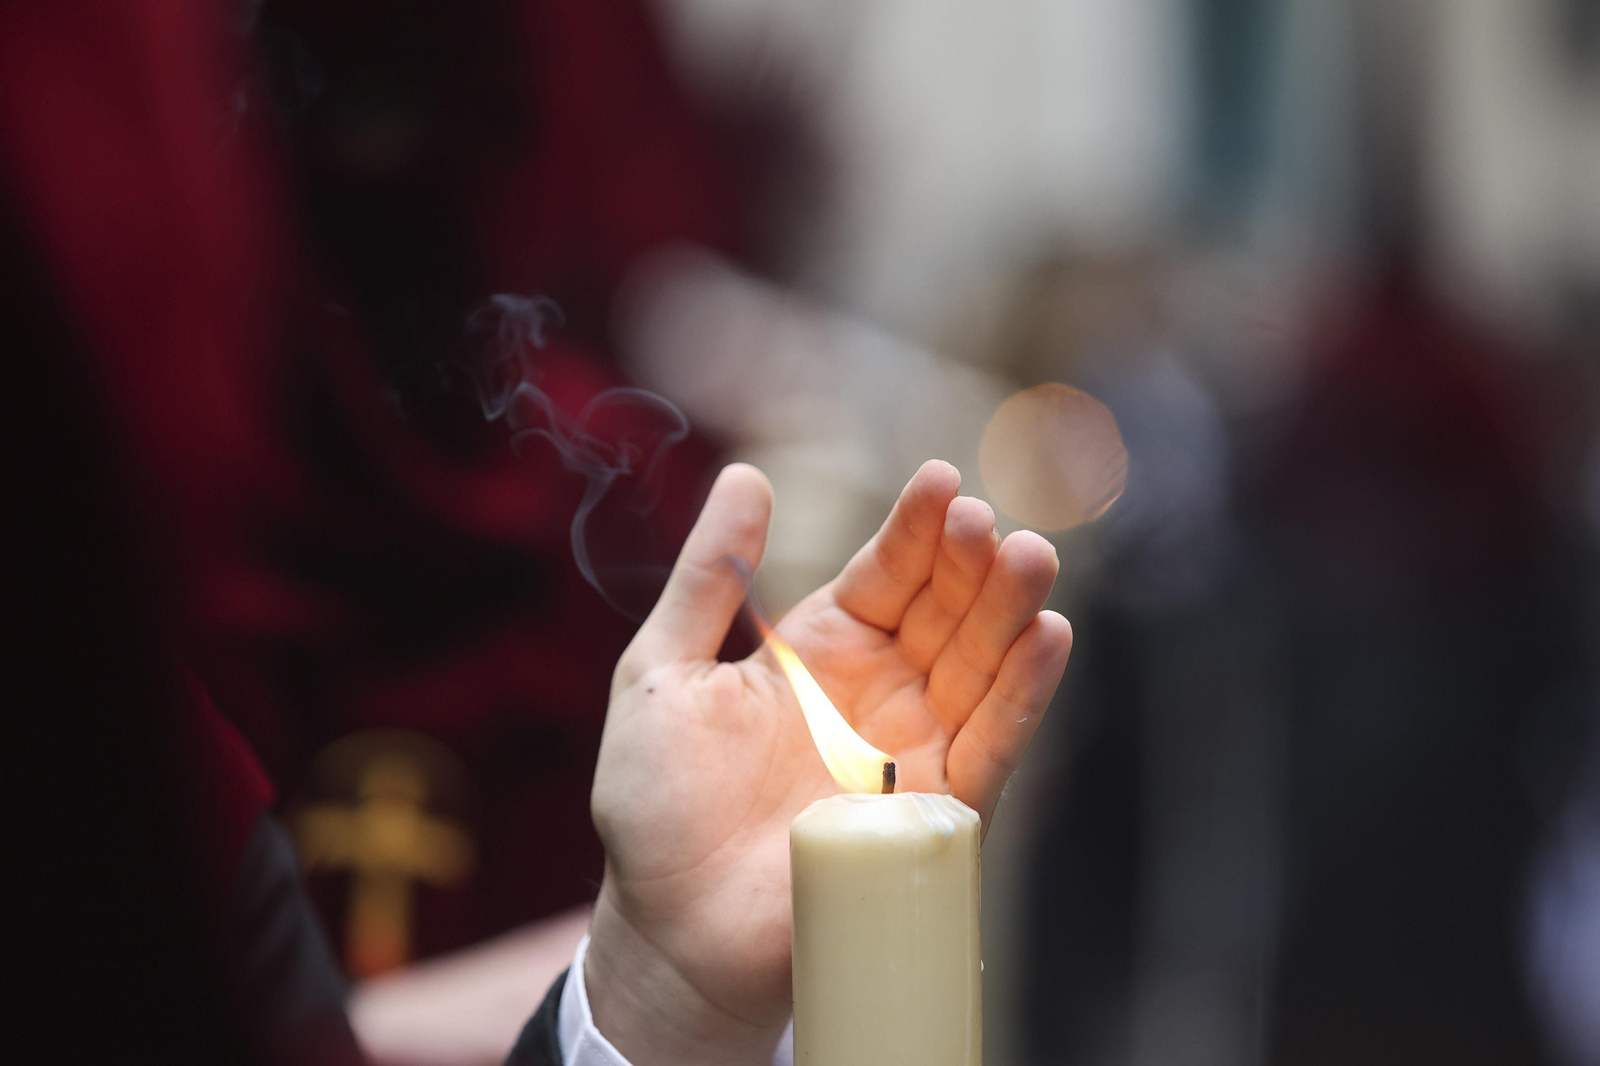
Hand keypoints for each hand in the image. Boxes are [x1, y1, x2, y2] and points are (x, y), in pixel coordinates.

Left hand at [584, 461, 1071, 1064]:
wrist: (668, 925)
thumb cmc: (656, 805)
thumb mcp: (663, 669)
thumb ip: (708, 578)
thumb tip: (745, 476)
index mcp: (820, 651)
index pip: (885, 574)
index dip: (915, 529)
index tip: (943, 479)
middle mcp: (878, 693)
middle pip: (944, 612)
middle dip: (971, 563)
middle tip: (988, 518)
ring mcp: (910, 751)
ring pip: (979, 667)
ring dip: (1009, 613)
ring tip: (1031, 555)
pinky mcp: (932, 813)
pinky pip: (990, 746)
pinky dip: (1022, 694)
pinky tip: (1049, 636)